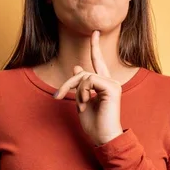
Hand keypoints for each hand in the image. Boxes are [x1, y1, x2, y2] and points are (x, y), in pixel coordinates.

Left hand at [53, 30, 123, 144]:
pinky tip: (85, 105)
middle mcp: (110, 82)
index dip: (95, 47)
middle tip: (58, 96)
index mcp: (104, 84)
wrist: (104, 137)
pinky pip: (89, 81)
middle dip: (68, 83)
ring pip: (84, 77)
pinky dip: (82, 93)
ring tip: (79, 106)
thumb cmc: (94, 125)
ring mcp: (112, 84)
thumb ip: (80, 85)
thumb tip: (78, 68)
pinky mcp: (111, 87)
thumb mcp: (82, 101)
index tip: (95, 32)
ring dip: (75, 92)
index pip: (98, 62)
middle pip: (84, 72)